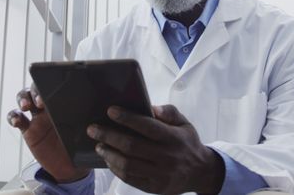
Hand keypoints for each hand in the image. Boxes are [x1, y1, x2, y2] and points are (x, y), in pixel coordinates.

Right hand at [7, 85, 89, 182]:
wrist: (71, 166)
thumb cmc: (80, 145)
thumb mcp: (86, 130)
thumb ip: (88, 119)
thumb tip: (101, 106)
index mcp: (64, 103)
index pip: (54, 85)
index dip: (50, 83)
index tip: (52, 89)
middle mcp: (49, 107)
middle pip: (36, 88)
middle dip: (35, 91)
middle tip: (39, 101)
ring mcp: (37, 117)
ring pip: (24, 98)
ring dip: (22, 98)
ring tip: (25, 106)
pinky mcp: (28, 129)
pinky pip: (16, 118)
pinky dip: (13, 117)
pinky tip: (16, 121)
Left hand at [87, 104, 224, 193]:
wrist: (201, 172)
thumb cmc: (187, 143)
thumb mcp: (184, 123)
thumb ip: (169, 112)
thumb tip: (151, 107)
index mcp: (173, 138)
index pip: (147, 126)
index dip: (127, 118)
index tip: (110, 111)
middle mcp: (166, 156)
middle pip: (132, 146)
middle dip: (109, 136)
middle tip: (93, 129)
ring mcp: (160, 174)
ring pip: (128, 164)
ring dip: (109, 154)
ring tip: (98, 145)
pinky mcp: (154, 187)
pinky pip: (130, 178)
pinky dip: (116, 168)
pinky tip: (109, 159)